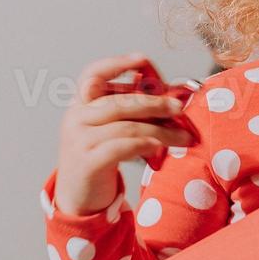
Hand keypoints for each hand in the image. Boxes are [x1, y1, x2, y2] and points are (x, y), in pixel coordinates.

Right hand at [53, 52, 197, 216]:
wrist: (78, 199)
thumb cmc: (99, 160)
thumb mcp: (106, 132)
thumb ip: (127, 115)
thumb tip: (169, 98)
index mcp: (80, 106)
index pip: (91, 75)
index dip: (115, 63)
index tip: (142, 59)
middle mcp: (75, 119)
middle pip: (119, 102)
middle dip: (154, 103)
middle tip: (180, 108)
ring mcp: (79, 140)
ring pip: (127, 126)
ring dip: (160, 130)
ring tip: (182, 136)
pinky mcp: (88, 162)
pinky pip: (122, 147)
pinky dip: (145, 144)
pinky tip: (161, 146)